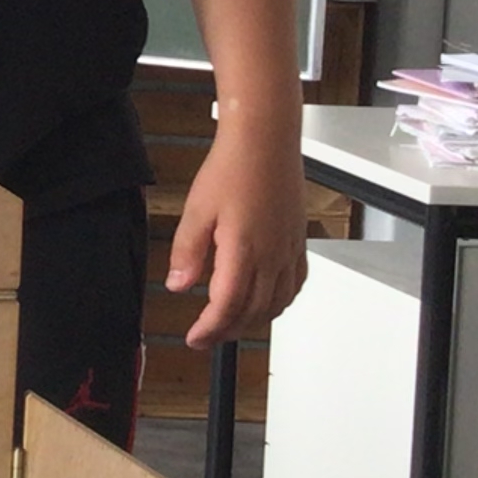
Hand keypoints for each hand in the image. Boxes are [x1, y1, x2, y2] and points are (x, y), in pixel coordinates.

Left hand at [167, 123, 308, 347]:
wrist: (265, 140)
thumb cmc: (233, 167)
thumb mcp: (196, 210)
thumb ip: (187, 252)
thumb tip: (179, 284)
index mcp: (243, 250)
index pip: (227, 306)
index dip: (210, 329)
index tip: (195, 338)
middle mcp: (272, 255)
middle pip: (253, 311)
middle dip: (228, 331)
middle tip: (207, 337)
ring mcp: (289, 250)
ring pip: (277, 303)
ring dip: (254, 321)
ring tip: (232, 325)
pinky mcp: (298, 241)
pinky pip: (296, 284)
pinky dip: (281, 302)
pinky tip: (268, 303)